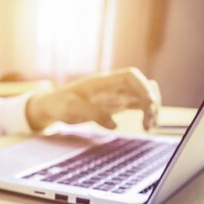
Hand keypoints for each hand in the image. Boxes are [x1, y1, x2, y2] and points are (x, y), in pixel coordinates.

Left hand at [26, 67, 160, 130]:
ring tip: (149, 127)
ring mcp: (115, 95)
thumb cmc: (59, 104)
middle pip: (141, 86)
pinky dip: (145, 114)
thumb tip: (114, 125)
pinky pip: (137, 106)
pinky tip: (146, 126)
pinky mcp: (115, 106)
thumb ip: (92, 114)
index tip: (148, 103)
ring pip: (142, 97)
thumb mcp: (70, 109)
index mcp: (102, 82)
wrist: (52, 106)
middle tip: (149, 123)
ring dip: (151, 109)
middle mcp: (112, 86)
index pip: (130, 76)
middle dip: (151, 101)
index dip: (143, 86)